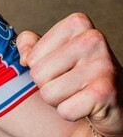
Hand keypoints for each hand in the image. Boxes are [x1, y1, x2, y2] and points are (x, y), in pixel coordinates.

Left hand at [17, 13, 122, 136]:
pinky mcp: (105, 91)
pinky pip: (65, 110)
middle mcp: (93, 38)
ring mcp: (102, 64)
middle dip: (48, 86)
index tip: (62, 68)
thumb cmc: (77, 74)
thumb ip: (30, 46)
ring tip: (78, 93)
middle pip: (38, 74)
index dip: (40, 69)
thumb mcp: (52, 53)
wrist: (113, 102)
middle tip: (71, 84)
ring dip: (59, 101)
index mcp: (77, 23)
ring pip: (49, 94)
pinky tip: (87, 105)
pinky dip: (72, 113)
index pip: (31, 57)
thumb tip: (24, 58)